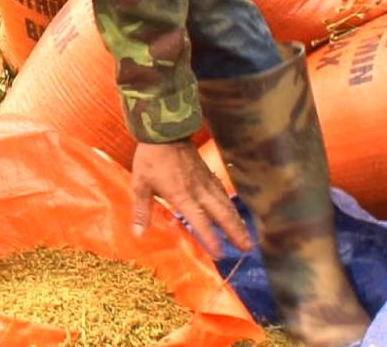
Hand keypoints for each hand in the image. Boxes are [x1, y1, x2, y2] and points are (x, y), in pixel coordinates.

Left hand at [130, 140, 247, 257]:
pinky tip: (234, 211)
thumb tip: (138, 235)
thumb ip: (142, 212)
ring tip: (248, 236)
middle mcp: (199, 192)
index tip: (220, 254)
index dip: (210, 239)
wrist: (164, 132)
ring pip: (226, 205)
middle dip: (235, 233)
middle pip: (221, 215)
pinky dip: (231, 205)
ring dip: (238, 221)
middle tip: (248, 249)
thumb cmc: (150, 159)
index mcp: (182, 197)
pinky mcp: (208, 173)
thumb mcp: (140, 185)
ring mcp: (206, 182)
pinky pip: (223, 192)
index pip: (200, 222)